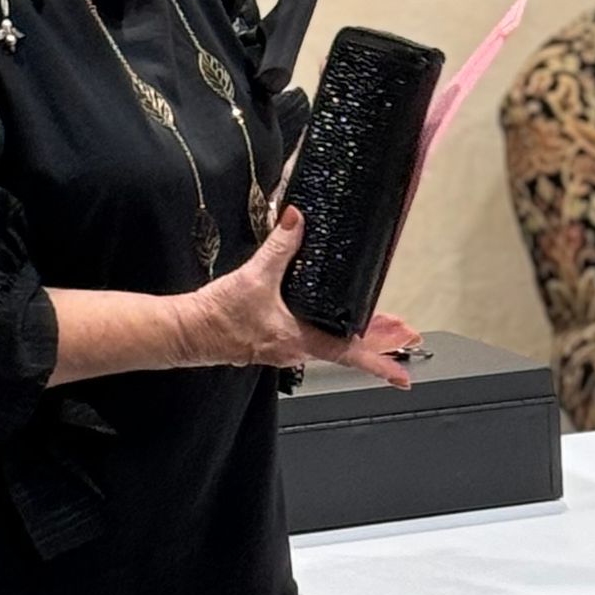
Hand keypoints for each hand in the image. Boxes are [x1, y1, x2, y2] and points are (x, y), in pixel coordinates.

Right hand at [183, 207, 418, 387]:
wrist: (188, 332)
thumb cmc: (219, 316)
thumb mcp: (255, 277)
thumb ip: (280, 247)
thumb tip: (297, 219)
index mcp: (300, 340)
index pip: (350, 355)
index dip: (379, 363)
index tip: (403, 375)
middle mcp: (297, 350)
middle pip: (348, 349)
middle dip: (379, 341)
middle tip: (406, 333)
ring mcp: (285, 348)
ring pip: (332, 344)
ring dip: (358, 336)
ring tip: (381, 324)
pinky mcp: (273, 341)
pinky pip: (313, 338)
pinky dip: (332, 330)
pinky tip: (333, 317)